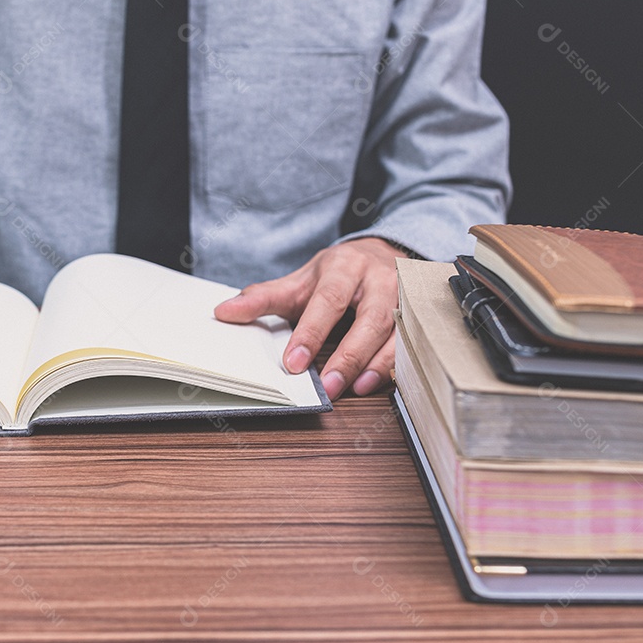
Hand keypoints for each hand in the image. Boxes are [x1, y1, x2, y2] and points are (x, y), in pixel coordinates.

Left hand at [214, 237, 400, 399]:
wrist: (381, 252)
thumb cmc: (337, 273)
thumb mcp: (300, 280)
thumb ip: (264, 297)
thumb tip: (223, 312)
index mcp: (345, 267)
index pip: (327, 300)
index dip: (310, 333)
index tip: (292, 363)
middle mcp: (379, 279)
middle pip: (370, 319)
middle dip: (348, 355)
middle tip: (326, 387)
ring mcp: (404, 297)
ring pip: (397, 333)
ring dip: (375, 365)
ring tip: (353, 389)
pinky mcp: (418, 314)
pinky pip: (412, 343)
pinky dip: (395, 366)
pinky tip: (376, 383)